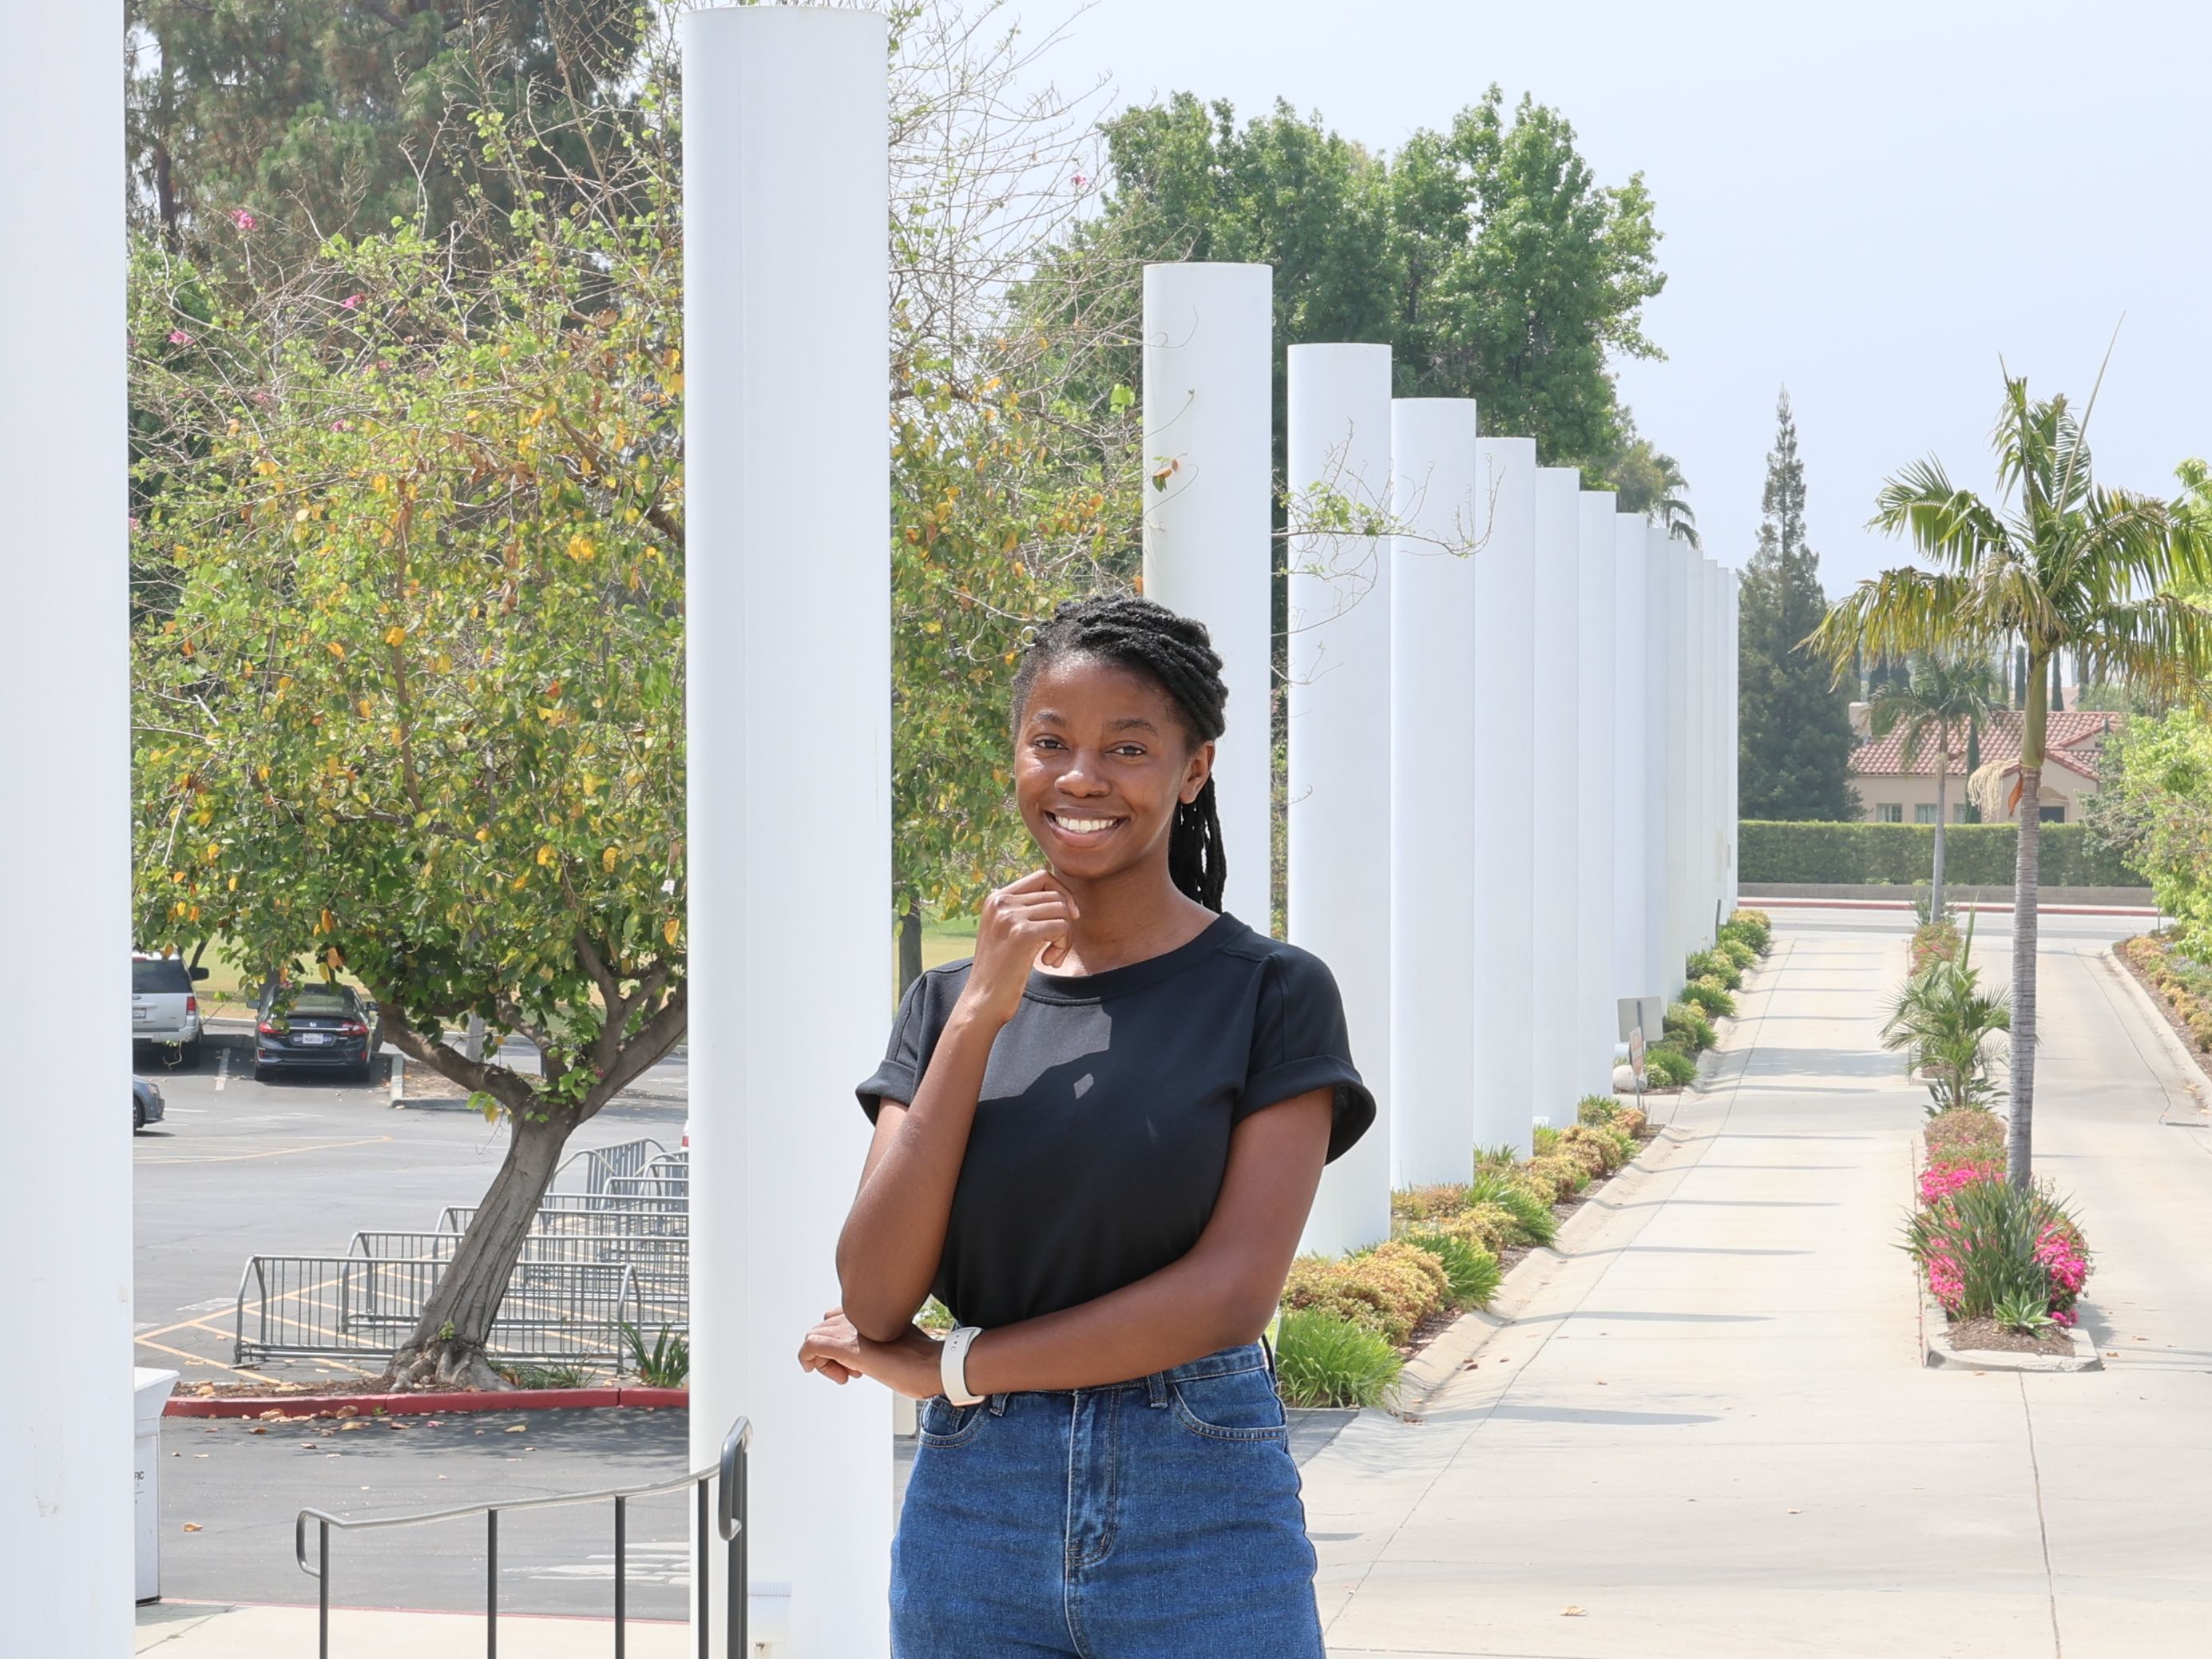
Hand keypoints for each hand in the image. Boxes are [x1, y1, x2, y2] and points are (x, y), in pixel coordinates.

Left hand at [797, 1308, 944, 1399]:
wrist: (934, 1366)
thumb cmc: (921, 1360)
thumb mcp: (896, 1340)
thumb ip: (880, 1336)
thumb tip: (876, 1349)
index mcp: (871, 1311)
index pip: (837, 1316)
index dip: (840, 1340)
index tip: (856, 1364)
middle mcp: (858, 1315)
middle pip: (824, 1327)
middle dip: (830, 1353)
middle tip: (849, 1372)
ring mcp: (851, 1330)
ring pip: (815, 1336)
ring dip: (823, 1360)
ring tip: (845, 1375)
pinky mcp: (846, 1348)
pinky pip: (810, 1347)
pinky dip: (806, 1359)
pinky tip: (813, 1370)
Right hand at [959, 870, 1079, 1025]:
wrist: (982, 1000)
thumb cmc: (1000, 970)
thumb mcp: (1007, 931)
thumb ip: (1026, 910)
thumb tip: (1064, 896)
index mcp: (996, 898)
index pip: (1042, 876)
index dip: (1062, 894)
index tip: (1069, 917)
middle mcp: (1000, 902)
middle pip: (1056, 895)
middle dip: (1065, 921)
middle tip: (1055, 948)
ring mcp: (1010, 916)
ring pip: (1062, 910)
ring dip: (1065, 937)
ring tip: (1051, 957)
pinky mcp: (1022, 934)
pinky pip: (1062, 927)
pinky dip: (1063, 946)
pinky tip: (1048, 962)